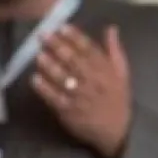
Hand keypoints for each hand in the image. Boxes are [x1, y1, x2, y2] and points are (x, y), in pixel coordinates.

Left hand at [34, 25, 132, 157]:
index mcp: (105, 69)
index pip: (88, 49)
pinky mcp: (68, 111)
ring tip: (38, 55)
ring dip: (49, 65)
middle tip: (43, 35)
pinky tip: (34, 79)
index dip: (74, 37)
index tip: (62, 27)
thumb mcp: (122, 72)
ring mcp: (79, 96)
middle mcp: (92, 80)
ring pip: (62, 78)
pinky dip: (44, 89)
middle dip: (57, 46)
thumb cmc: (117, 98)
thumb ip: (114, 50)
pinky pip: (54, 98)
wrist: (117, 129)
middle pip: (73, 60)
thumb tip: (111, 28)